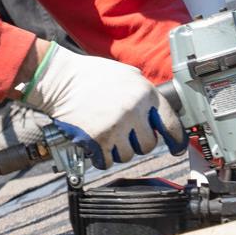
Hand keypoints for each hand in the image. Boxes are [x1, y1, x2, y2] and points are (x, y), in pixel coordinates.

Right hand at [24, 44, 186, 169]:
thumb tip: (158, 111)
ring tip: (105, 134)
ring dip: (117, 150)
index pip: (170, 123)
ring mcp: (116, 126)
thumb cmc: (90, 75)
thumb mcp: (125, 73)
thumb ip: (143, 91)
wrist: (59, 80)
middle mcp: (134, 110)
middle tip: (123, 133)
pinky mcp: (98, 139)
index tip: (176, 148)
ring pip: (127, 156)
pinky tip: (95, 144)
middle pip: (147, 144)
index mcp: (144, 93)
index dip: (176, 140)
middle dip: (136, 142)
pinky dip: (101, 158)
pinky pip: (107, 161)